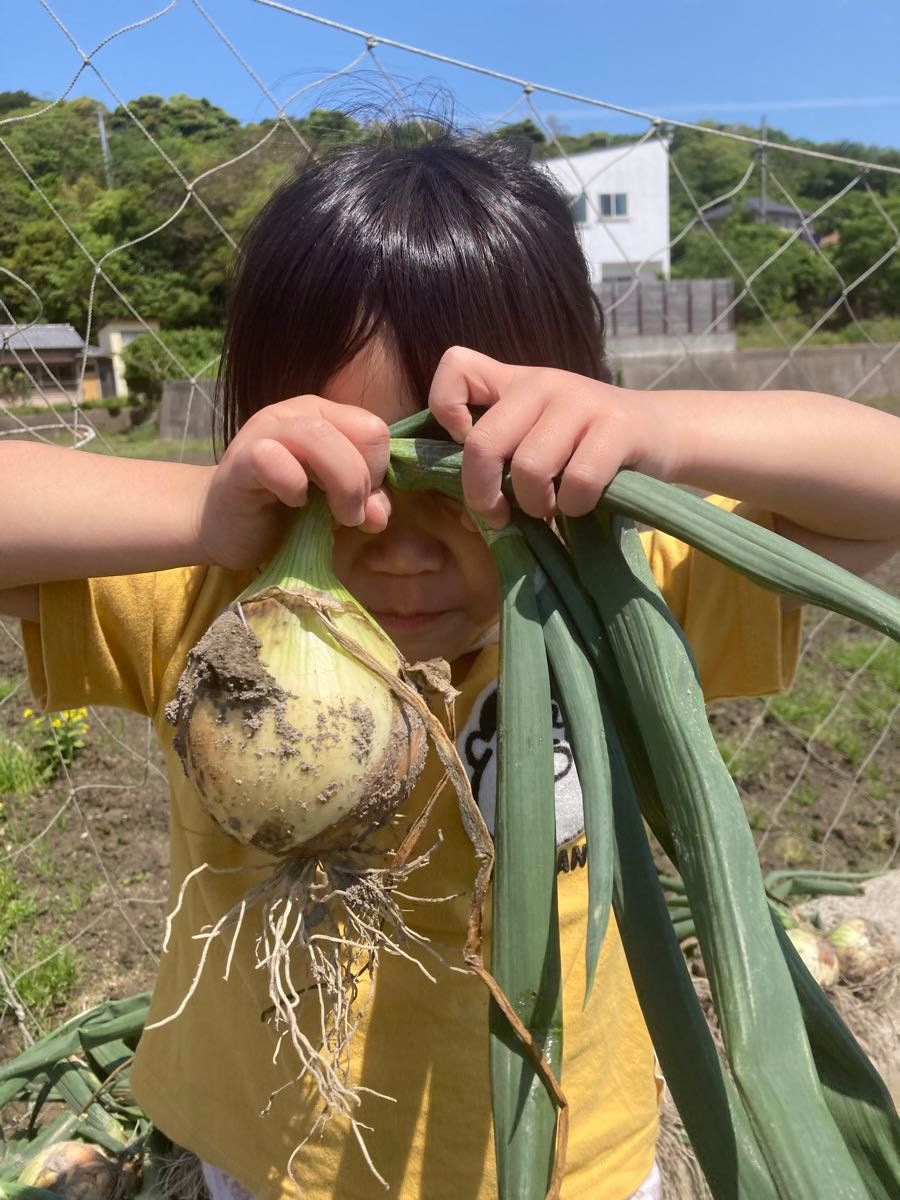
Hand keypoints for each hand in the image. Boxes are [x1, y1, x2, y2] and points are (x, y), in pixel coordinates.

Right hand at [198, 396, 390, 569]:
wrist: (224, 526)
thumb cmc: (282, 511)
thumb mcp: (335, 506)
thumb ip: (364, 502)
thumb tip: (381, 515)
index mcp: (326, 417)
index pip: (376, 430)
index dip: (379, 471)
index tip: (362, 502)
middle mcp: (298, 413)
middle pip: (365, 432)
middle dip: (365, 483)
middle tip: (348, 516)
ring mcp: (267, 430)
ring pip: (321, 437)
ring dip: (343, 485)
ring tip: (336, 517)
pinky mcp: (241, 458)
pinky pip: (274, 459)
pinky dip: (293, 486)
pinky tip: (292, 503)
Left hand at [428, 346, 677, 526]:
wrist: (660, 433)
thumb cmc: (585, 447)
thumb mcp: (536, 437)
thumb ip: (498, 462)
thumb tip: (463, 516)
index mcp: (515, 383)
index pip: (456, 365)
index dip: (445, 410)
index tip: (464, 444)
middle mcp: (543, 384)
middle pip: (483, 443)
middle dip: (483, 493)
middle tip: (500, 514)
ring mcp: (581, 401)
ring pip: (529, 468)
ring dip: (536, 504)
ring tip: (551, 506)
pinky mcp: (617, 425)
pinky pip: (578, 480)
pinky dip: (575, 506)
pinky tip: (582, 503)